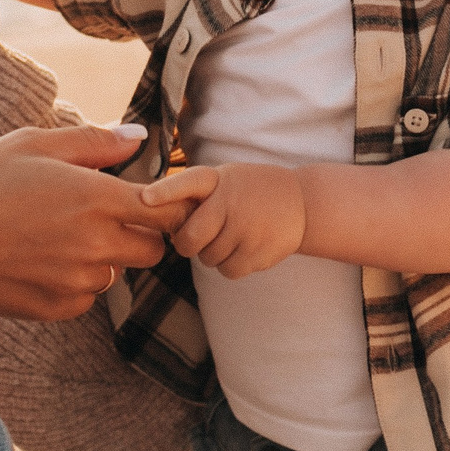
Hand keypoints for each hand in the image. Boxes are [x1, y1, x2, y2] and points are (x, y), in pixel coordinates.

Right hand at [0, 123, 180, 348]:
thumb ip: (94, 143)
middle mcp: (97, 245)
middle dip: (137, 231)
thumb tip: (139, 138)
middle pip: (153, 247)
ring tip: (54, 234)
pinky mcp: (57, 309)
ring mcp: (78, 281)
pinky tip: (38, 259)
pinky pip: (87, 296)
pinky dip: (75, 281)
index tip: (149, 196)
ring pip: (117, 272)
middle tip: (97, 213)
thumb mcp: (32, 144)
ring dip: (103, 257)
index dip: (168, 203)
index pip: (169, 209)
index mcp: (98, 198)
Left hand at [140, 163, 305, 279]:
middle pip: (189, 239)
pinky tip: (245, 248)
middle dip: (188, 244)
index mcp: (219, 179)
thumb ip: (198, 194)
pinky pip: (227, 272)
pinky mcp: (259, 253)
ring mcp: (247, 228)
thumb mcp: (228, 178)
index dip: (165, 192)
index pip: (188, 183)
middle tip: (200, 237)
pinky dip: (231, 266)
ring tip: (234, 235)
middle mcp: (232, 202)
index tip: (145, 199)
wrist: (304, 203)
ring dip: (214, 254)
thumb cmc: (252, 191)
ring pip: (208, 259)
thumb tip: (156, 214)